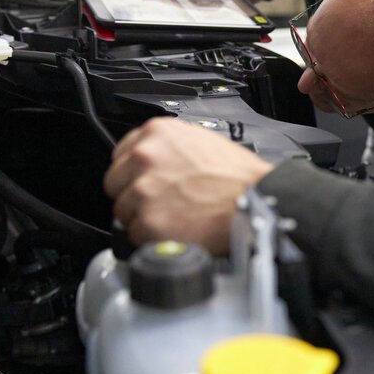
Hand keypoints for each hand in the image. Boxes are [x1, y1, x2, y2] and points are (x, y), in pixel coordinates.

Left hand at [104, 117, 274, 253]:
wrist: (258, 200)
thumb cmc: (240, 176)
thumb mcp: (201, 142)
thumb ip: (169, 150)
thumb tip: (152, 167)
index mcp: (157, 133)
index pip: (121, 155)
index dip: (133, 174)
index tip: (144, 183)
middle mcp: (145, 157)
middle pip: (115, 184)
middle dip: (134, 197)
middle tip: (162, 204)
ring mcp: (144, 190)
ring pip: (124, 213)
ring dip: (144, 220)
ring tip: (176, 218)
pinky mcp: (148, 222)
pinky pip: (136, 236)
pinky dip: (153, 239)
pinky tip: (178, 231)